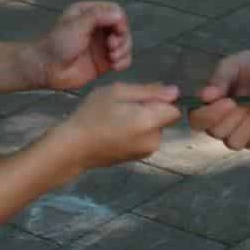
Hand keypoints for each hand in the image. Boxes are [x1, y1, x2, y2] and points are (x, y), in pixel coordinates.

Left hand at [24, 2, 131, 91]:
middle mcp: (97, 28)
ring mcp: (101, 46)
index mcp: (89, 13)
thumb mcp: (77, 24)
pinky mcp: (103, 62)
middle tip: (111, 46)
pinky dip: (123, 62)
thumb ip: (98, 16)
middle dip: (122, 38)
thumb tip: (119, 15)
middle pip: (123, 28)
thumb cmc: (57, 43)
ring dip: (124, 50)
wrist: (46, 68)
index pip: (115, 11)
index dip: (120, 21)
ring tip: (112, 57)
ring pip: (125, 44)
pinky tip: (115, 66)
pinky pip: (122, 60)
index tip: (116, 32)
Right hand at [55, 81, 181, 169]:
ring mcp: (146, 152)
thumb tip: (174, 92)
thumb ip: (148, 91)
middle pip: (165, 119)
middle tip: (123, 107)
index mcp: (150, 122)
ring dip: (143, 121)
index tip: (141, 98)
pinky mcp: (138, 158)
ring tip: (117, 119)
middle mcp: (153, 140)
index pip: (175, 109)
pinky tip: (116, 131)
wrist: (74, 148)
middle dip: (151, 110)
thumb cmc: (92, 116)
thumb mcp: (117, 92)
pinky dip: (136, 132)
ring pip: (155, 128)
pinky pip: (145, 139)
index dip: (162, 100)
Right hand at [188, 51, 249, 150]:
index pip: (196, 120)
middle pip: (215, 132)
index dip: (208, 115)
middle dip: (230, 117)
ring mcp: (238, 134)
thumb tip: (204, 96)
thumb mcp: (233, 66)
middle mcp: (219, 123)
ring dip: (245, 123)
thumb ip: (219, 80)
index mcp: (208, 105)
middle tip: (242, 100)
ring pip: (233, 142)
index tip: (228, 101)